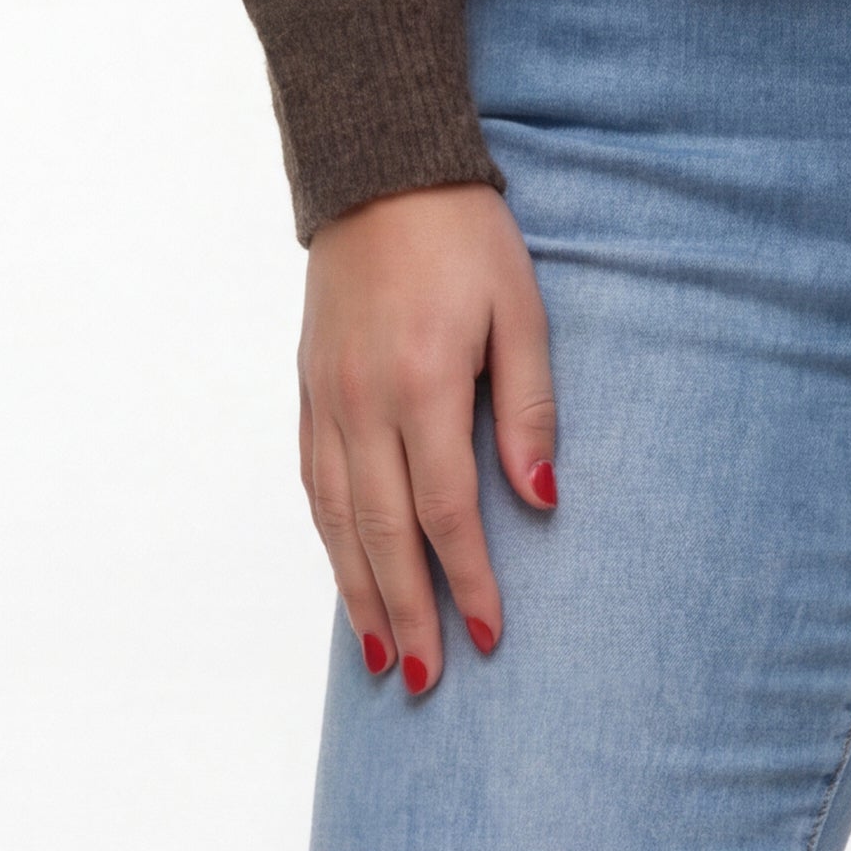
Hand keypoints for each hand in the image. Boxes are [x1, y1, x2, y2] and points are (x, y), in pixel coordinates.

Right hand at [299, 180, 556, 697]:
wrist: (382, 170)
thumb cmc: (467, 236)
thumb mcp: (522, 308)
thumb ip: (531, 407)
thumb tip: (542, 501)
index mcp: (424, 384)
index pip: (445, 510)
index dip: (467, 579)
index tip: (490, 634)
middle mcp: (364, 403)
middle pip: (383, 533)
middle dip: (409, 612)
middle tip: (429, 679)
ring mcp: (327, 398)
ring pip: (336, 520)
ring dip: (359, 593)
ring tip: (383, 654)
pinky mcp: (308, 387)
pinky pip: (313, 482)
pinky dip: (327, 539)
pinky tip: (345, 572)